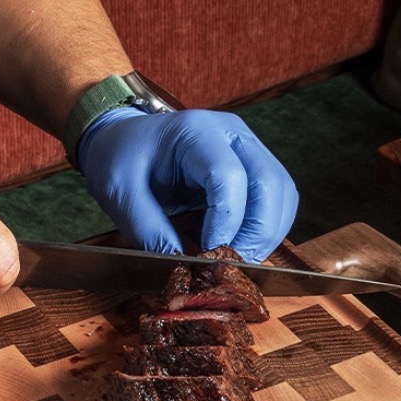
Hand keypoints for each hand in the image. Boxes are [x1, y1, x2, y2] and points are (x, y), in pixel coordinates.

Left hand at [76, 107, 297, 261]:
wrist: (122, 140)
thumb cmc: (119, 160)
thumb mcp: (121, 196)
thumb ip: (150, 231)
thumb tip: (184, 268)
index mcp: (195, 132)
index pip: (228, 177)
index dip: (225, 222)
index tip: (206, 256)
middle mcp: (231, 134)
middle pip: (269, 183)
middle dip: (256, 233)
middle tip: (229, 266)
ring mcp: (247, 147)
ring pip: (282, 193)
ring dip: (266, 234)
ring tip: (235, 261)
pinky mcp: (252, 166)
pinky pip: (276, 200)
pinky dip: (265, 229)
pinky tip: (239, 248)